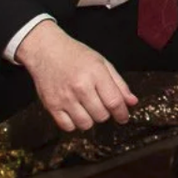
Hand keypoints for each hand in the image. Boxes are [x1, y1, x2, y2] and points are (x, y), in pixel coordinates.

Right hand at [17, 23, 136, 132]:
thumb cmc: (76, 55)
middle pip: (101, 115)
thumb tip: (132, 102)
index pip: (114, 102)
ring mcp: (64, 98)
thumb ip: (119, 84)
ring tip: (88, 108)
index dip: (122, 114)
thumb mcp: (102, 63)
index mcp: (96, 74)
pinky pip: (68, 127)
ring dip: (91, 119)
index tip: (123, 118)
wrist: (46, 51)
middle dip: (105, 113)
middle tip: (101, 105)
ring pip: (86, 124)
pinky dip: (74, 124)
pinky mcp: (51, 106)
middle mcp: (80, 87)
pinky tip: (75, 113)